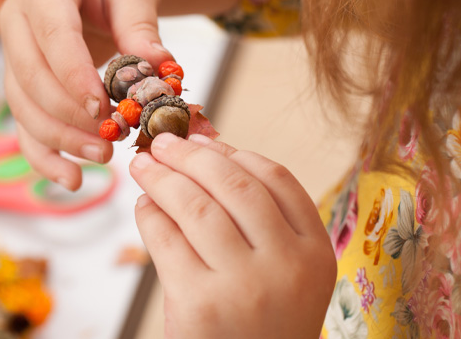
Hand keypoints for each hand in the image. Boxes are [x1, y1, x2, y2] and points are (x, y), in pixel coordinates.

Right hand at [0, 0, 172, 190]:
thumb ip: (141, 24)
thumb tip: (157, 67)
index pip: (52, 33)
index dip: (72, 73)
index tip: (101, 107)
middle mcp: (18, 18)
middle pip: (30, 76)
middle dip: (68, 115)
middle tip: (111, 139)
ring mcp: (16, 53)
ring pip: (23, 106)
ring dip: (59, 138)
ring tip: (104, 156)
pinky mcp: (25, 82)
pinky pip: (26, 123)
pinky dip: (45, 155)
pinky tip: (72, 180)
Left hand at [130, 133, 336, 338]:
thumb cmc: (262, 324)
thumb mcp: (287, 275)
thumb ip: (262, 221)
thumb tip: (209, 149)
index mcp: (317, 252)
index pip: (277, 179)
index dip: (236, 153)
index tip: (206, 141)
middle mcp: (287, 265)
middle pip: (233, 185)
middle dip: (191, 155)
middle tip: (162, 141)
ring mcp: (244, 285)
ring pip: (195, 206)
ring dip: (162, 177)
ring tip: (143, 166)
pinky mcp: (199, 304)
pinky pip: (166, 240)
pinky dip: (149, 215)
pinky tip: (144, 207)